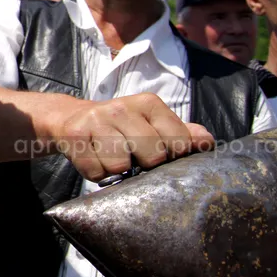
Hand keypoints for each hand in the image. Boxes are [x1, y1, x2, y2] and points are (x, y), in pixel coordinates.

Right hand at [50, 93, 214, 181]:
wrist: (70, 119)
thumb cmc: (120, 126)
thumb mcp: (151, 123)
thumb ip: (181, 133)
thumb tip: (207, 141)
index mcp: (148, 103)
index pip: (178, 142)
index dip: (172, 157)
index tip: (160, 154)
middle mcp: (122, 107)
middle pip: (152, 155)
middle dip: (144, 164)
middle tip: (133, 157)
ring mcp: (95, 120)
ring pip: (120, 166)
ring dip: (117, 171)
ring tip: (111, 158)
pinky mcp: (73, 136)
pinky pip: (95, 172)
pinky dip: (96, 174)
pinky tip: (94, 160)